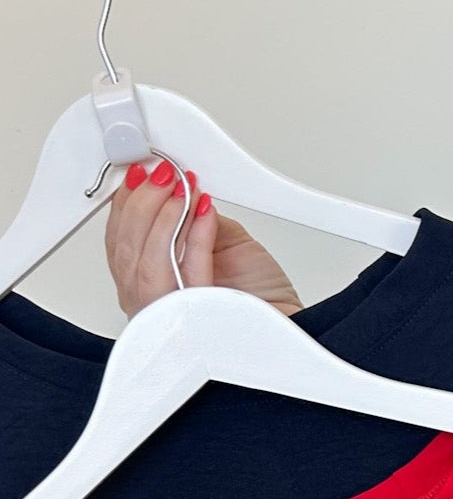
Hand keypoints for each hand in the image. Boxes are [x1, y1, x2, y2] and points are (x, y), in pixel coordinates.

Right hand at [105, 160, 303, 317]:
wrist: (286, 324)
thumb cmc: (258, 294)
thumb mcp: (222, 242)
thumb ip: (193, 220)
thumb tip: (180, 189)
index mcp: (148, 283)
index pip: (119, 242)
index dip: (124, 205)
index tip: (136, 174)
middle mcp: (151, 301)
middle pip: (126, 251)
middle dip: (142, 204)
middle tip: (162, 175)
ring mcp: (168, 314)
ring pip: (146, 263)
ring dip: (164, 216)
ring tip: (182, 188)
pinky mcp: (195, 318)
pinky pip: (188, 273)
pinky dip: (196, 236)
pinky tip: (205, 209)